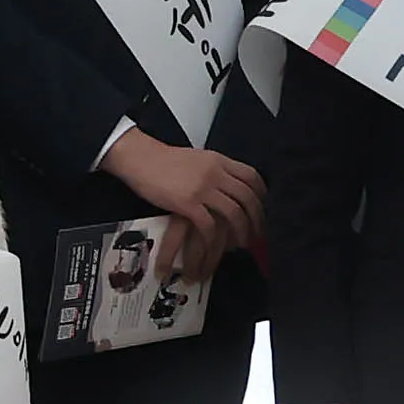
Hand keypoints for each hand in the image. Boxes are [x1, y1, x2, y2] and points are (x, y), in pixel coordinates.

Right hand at [103, 128, 264, 279]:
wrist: (140, 159)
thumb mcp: (197, 158)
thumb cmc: (163, 160)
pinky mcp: (187, 203)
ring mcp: (202, 188)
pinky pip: (209, 224)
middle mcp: (215, 173)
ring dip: (241, 231)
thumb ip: (214, 169)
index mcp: (219, 161)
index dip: (262, 194)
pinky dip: (215, 238)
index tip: (263, 208)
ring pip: (234, 212)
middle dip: (257, 217)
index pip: (252, 176)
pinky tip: (214, 245)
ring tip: (242, 243)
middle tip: (258, 231)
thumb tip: (226, 183)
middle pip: (247, 197)